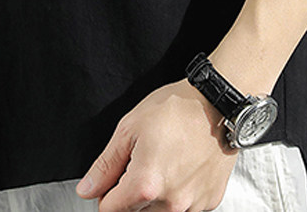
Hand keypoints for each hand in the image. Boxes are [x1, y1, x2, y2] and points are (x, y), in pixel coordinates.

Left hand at [76, 78, 238, 210]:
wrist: (219, 104)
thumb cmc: (177, 110)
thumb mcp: (129, 129)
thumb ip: (105, 165)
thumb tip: (87, 189)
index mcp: (145, 185)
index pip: (109, 210)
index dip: (106, 193)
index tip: (115, 177)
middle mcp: (171, 203)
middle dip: (130, 195)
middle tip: (141, 164)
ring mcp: (193, 205)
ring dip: (155, 197)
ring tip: (164, 164)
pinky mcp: (210, 201)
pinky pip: (185, 208)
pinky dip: (178, 194)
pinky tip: (182, 168)